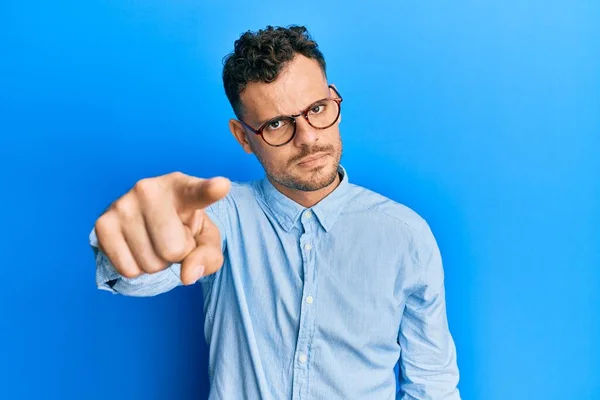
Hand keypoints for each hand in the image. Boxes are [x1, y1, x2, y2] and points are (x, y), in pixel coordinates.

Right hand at [94, 172, 230, 284]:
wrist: (146, 221)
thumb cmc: (182, 227)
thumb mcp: (205, 239)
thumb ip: (208, 256)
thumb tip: (187, 275)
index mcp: (183, 188)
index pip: (198, 191)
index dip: (209, 190)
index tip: (221, 186)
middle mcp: (149, 189)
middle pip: (174, 250)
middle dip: (177, 255)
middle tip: (171, 237)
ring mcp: (123, 204)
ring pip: (150, 263)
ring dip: (156, 262)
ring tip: (153, 239)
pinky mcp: (103, 223)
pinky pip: (128, 270)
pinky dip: (137, 269)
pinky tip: (137, 246)